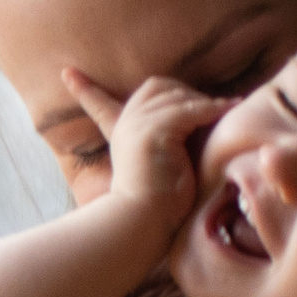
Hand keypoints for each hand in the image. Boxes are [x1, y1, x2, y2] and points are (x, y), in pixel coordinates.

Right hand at [64, 71, 227, 224]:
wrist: (145, 223)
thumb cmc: (158, 208)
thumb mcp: (159, 170)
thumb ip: (166, 150)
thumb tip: (192, 146)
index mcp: (121, 134)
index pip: (100, 104)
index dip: (86, 90)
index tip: (67, 73)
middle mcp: (126, 125)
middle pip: (158, 87)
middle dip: (187, 92)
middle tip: (214, 105)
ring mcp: (137, 126)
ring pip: (176, 97)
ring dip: (205, 101)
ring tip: (229, 106)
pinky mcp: (153, 132)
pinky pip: (189, 111)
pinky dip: (210, 109)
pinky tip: (226, 110)